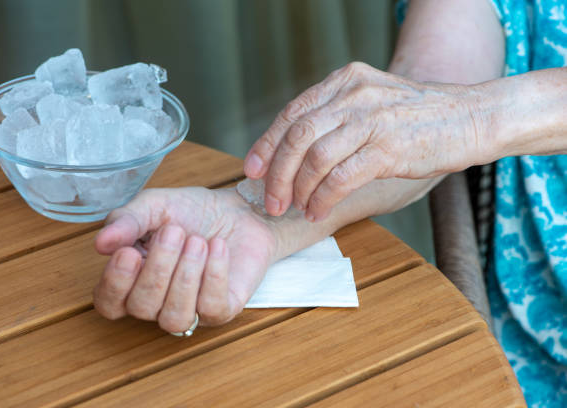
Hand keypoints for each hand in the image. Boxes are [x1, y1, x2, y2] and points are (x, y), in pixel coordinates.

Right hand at [93, 187, 276, 332]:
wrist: (238, 208)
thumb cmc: (192, 211)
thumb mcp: (154, 206)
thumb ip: (127, 222)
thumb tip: (101, 243)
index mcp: (133, 279)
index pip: (109, 303)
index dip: (115, 283)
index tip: (129, 252)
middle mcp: (158, 303)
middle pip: (142, 307)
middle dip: (158, 268)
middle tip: (175, 231)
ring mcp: (190, 311)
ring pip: (174, 318)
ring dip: (185, 277)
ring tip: (198, 242)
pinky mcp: (222, 310)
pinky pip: (212, 308)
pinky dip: (214, 276)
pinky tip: (217, 247)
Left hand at [243, 62, 488, 220]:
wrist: (470, 118)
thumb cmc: (417, 118)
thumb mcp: (371, 103)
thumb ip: (335, 118)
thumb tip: (294, 152)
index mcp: (344, 82)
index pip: (292, 113)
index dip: (266, 144)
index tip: (252, 169)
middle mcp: (353, 96)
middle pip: (296, 136)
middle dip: (277, 174)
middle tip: (272, 201)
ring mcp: (371, 120)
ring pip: (314, 159)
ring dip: (299, 190)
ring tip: (297, 208)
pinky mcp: (388, 148)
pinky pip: (341, 178)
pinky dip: (323, 199)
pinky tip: (319, 210)